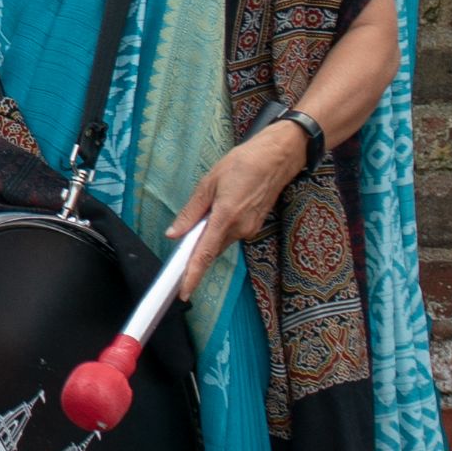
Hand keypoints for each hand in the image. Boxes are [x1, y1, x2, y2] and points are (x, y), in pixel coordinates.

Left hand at [167, 122, 306, 299]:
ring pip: (220, 241)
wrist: (277, 158)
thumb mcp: (209, 183)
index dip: (193, 274)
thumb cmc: (243, 164)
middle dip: (196, 250)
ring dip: (208, 235)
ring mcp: (250, 229)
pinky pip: (231, 234)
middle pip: (211, 249)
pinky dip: (220, 229)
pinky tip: (220, 211)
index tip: (183, 292)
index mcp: (226, 217)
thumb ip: (191, 212)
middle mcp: (240, 229)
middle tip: (181, 244)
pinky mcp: (255, 226)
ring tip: (208, 210)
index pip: (205, 253)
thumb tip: (174, 233)